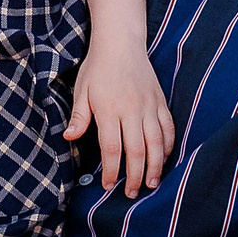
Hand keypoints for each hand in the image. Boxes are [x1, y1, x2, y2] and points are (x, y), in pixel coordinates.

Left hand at [66, 44, 174, 195]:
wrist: (121, 43)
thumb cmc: (97, 68)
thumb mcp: (81, 90)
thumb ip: (78, 116)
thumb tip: (69, 138)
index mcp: (109, 109)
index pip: (112, 148)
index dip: (112, 170)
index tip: (109, 185)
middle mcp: (132, 110)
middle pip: (137, 150)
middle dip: (135, 176)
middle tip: (132, 193)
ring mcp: (149, 106)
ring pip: (156, 143)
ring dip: (155, 166)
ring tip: (153, 184)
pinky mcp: (160, 102)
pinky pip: (168, 128)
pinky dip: (167, 146)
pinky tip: (163, 159)